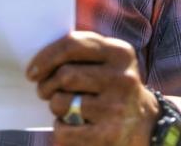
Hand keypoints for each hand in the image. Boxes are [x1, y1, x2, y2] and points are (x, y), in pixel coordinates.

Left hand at [26, 31, 159, 145]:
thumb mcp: (109, 61)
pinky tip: (72, 124)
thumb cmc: (114, 86)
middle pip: (64, 76)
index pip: (73, 44)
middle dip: (47, 85)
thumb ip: (82, 51)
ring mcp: (117, 108)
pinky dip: (60, 128)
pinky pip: (64, 130)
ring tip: (64, 107)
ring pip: (61, 102)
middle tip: (45, 91)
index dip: (45, 57)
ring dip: (55, 106)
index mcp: (120, 52)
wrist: (147, 123)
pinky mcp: (109, 135)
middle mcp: (122, 78)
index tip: (32, 71)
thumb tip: (40, 60)